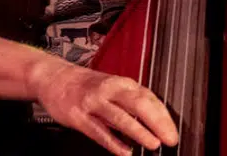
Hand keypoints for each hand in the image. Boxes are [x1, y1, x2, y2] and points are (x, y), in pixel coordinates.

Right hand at [29, 56, 178, 154]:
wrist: (54, 78)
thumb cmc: (86, 85)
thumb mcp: (112, 86)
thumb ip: (132, 100)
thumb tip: (157, 119)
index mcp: (121, 83)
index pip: (149, 98)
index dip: (164, 116)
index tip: (173, 132)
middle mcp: (109, 90)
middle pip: (138, 104)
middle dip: (157, 123)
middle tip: (169, 139)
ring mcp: (93, 102)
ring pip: (119, 117)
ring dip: (138, 131)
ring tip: (153, 144)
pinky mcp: (78, 116)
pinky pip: (99, 131)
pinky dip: (113, 142)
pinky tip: (125, 152)